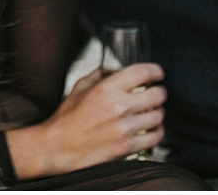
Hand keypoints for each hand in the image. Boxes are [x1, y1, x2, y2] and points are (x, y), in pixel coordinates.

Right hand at [6, 62, 166, 179]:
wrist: (58, 147)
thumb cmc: (67, 119)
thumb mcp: (79, 87)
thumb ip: (100, 74)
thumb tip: (117, 70)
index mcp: (107, 89)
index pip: (143, 73)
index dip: (155, 71)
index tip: (157, 73)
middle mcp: (119, 107)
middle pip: (157, 94)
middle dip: (159, 92)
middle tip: (155, 94)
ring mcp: (125, 128)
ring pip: (158, 116)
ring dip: (157, 112)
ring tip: (151, 112)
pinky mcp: (128, 147)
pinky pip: (155, 137)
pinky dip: (156, 132)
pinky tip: (150, 129)